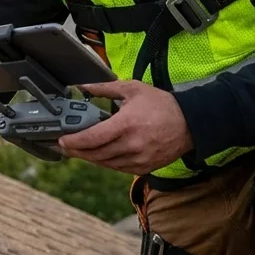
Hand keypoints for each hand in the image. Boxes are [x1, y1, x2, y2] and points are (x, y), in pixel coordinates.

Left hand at [57, 79, 193, 174]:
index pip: (92, 138)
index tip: (62, 140)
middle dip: (77, 151)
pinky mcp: (145, 167)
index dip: (74, 142)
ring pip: (105, 163)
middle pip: (95, 154)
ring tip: (78, 151)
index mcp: (126, 124)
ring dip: (90, 158)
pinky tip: (99, 156)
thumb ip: (105, 88)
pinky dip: (106, 163)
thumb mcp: (133, 89)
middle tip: (65, 147)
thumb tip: (83, 86)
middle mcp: (131, 144)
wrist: (192, 123)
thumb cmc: (163, 105)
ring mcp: (139, 158)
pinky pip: (118, 168)